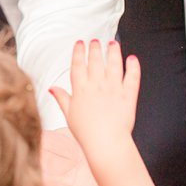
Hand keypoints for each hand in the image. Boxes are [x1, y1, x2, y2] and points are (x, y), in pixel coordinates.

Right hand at [50, 39, 140, 157]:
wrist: (106, 143)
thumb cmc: (86, 133)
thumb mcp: (69, 115)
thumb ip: (61, 98)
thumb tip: (52, 88)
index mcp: (81, 89)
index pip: (78, 64)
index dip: (79, 52)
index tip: (80, 44)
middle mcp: (97, 85)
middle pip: (96, 60)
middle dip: (95, 48)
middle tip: (96, 41)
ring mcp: (114, 89)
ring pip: (114, 64)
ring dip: (113, 52)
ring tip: (113, 43)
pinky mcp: (128, 95)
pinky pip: (132, 77)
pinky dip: (133, 66)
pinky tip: (132, 59)